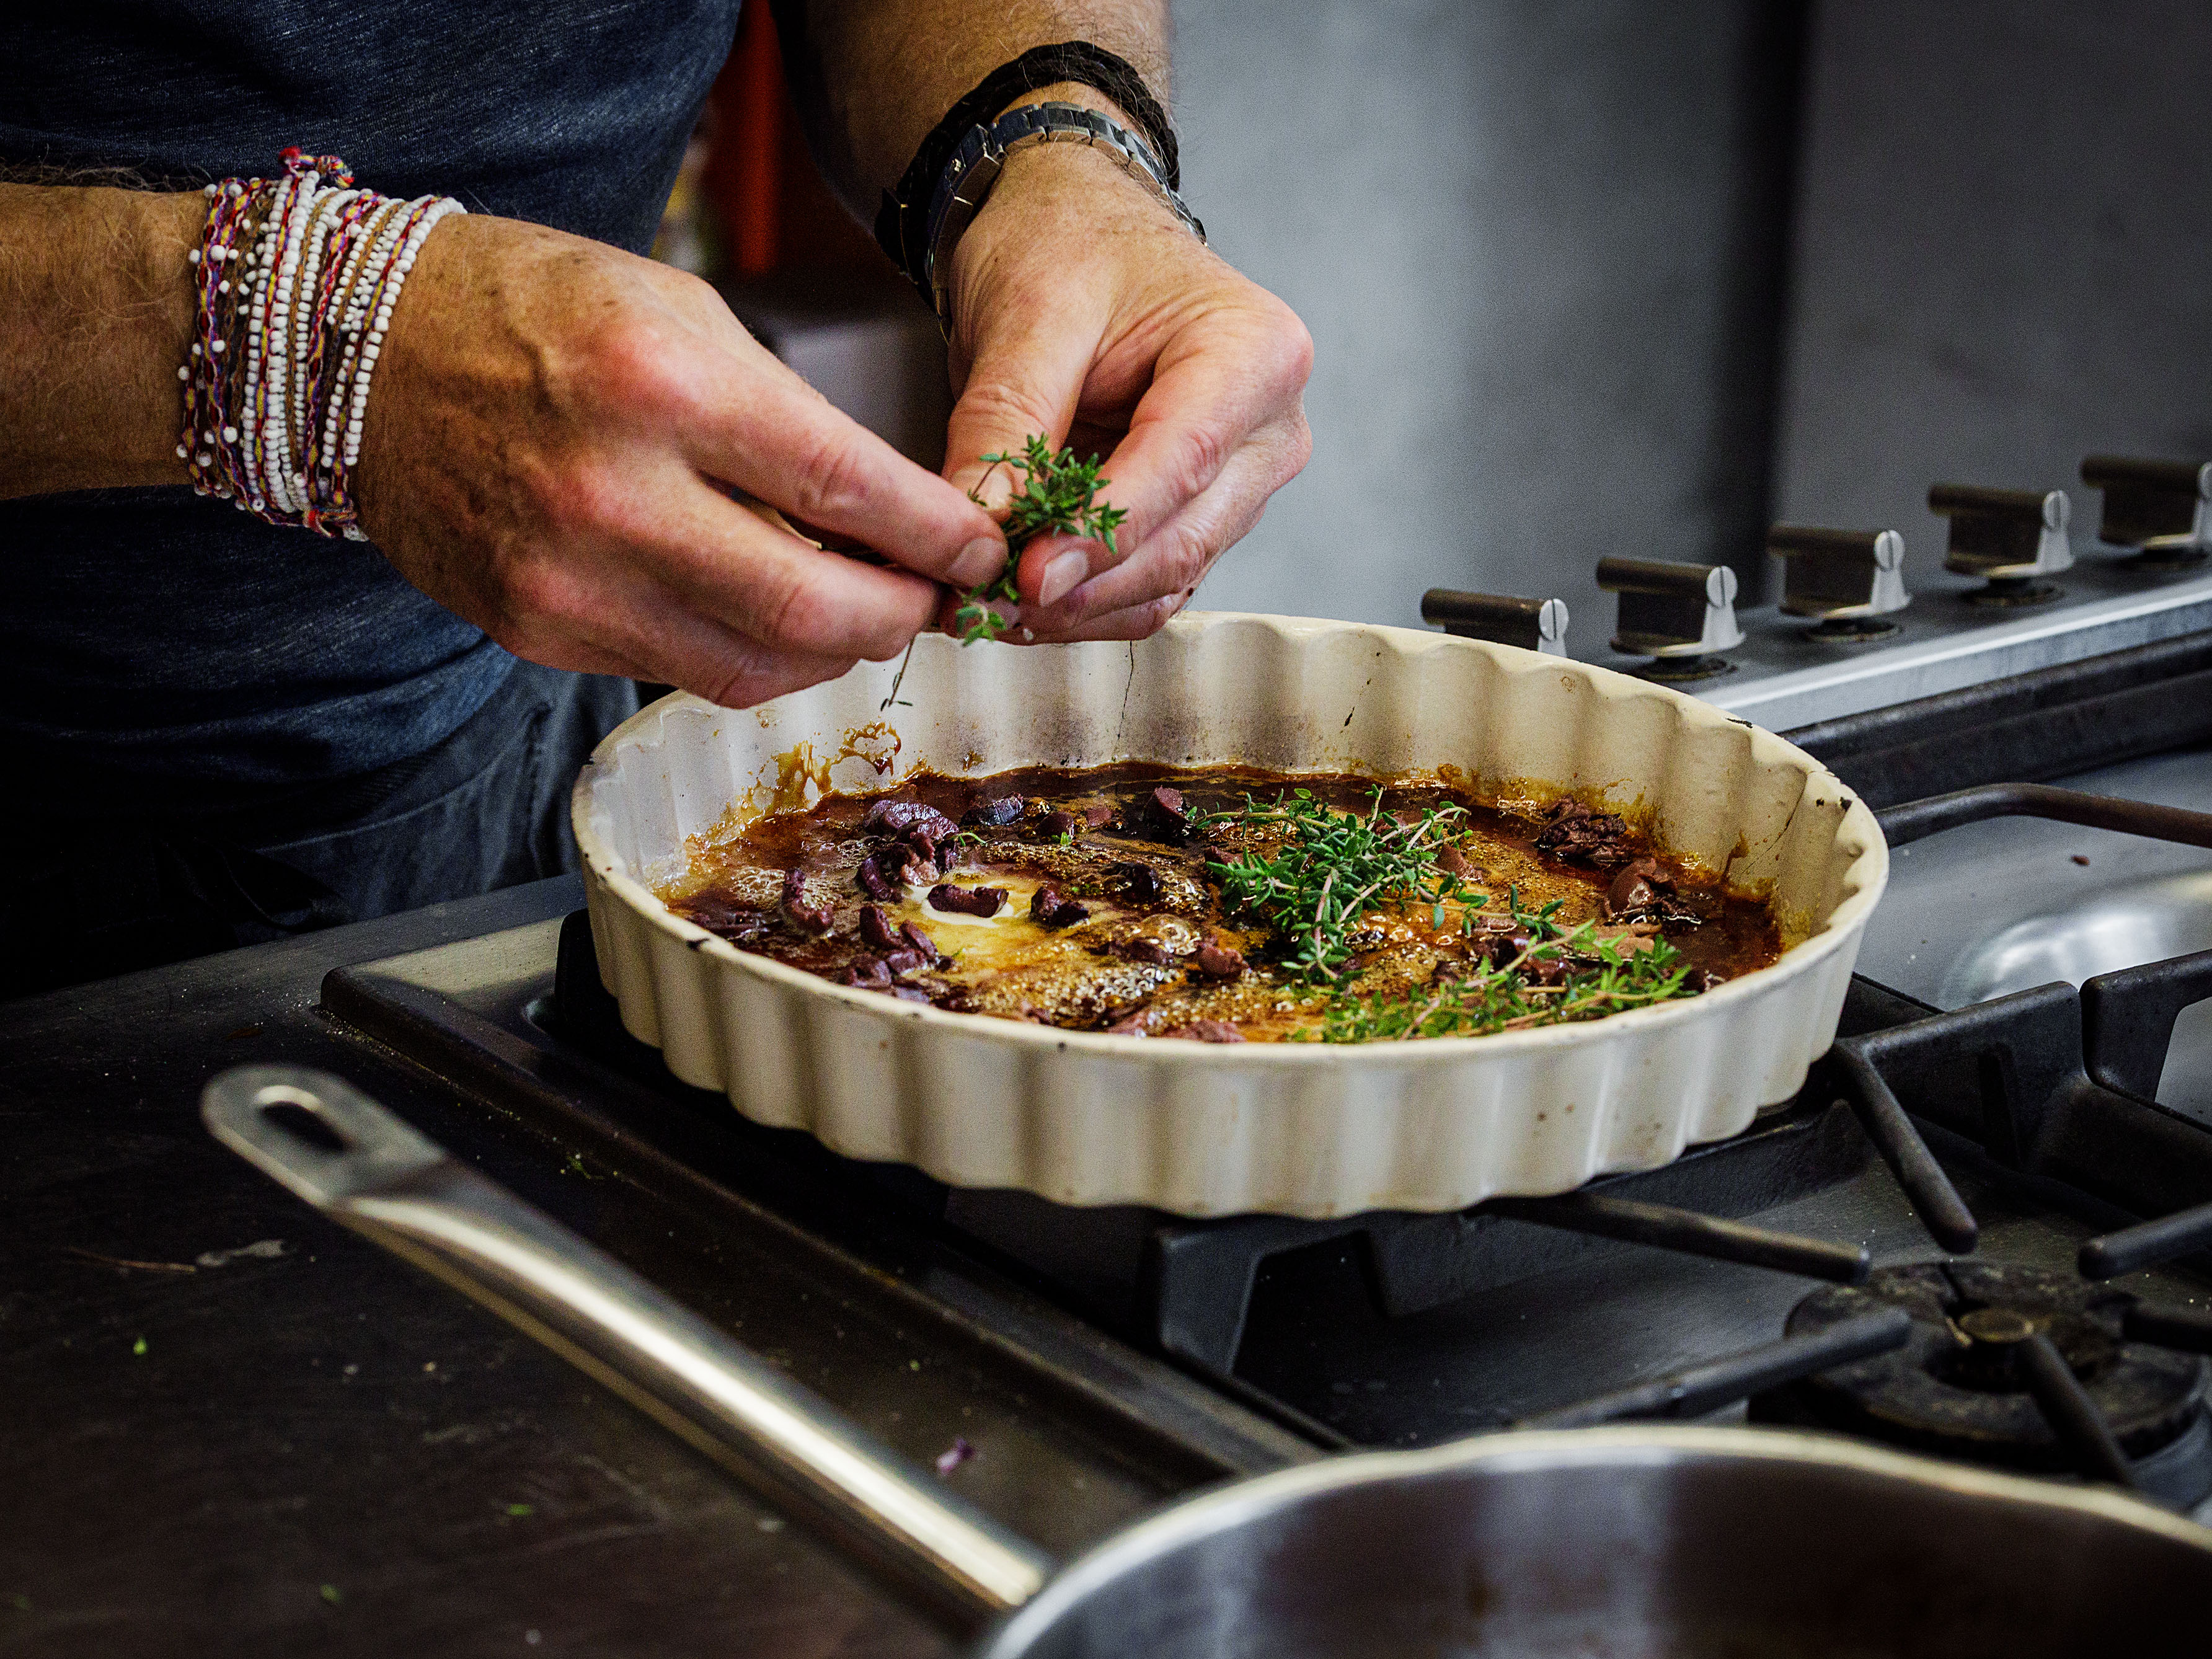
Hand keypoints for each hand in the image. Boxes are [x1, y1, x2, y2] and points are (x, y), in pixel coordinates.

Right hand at [355, 215, 1007, 704]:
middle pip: (812, 609)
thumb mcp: (681, 313)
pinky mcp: (535, 632)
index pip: (847, 488)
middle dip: (900, 616)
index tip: (982, 551)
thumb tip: (891, 521)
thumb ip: (787, 423)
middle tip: (935, 600)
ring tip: (862, 609)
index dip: (937, 537)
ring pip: (755, 667)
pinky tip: (772, 619)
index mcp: (662, 384)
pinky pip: (681, 672)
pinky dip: (750, 657)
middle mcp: (611, 494)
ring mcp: (567, 578)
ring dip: (832, 650)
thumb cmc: (536, 311)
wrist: (362, 353)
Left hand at [939, 122, 1312, 641]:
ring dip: (1076, 607)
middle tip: (985, 602)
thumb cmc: (1070, 246)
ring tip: (987, 606)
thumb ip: (1007, 424)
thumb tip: (985, 529)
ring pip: (1166, 578)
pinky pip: (1150, 586)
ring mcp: (1242, 482)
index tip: (1026, 573)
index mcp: (1254, 353)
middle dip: (1080, 584)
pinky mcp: (1200, 517)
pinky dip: (1084, 604)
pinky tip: (1019, 603)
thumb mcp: (1026, 316)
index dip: (1102, 532)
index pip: (1184, 463)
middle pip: (1182, 538)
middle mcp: (1268, 428)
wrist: (1074, 233)